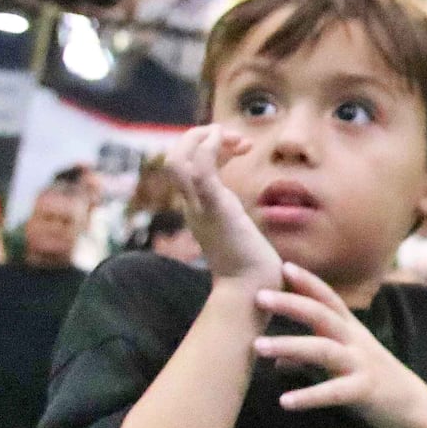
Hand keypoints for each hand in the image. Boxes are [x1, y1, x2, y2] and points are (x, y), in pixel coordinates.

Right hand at [166, 123, 279, 291]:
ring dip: (205, 137)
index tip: (239, 147)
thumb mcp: (236, 230)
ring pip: (178, 159)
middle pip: (173, 157)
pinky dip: (211, 149)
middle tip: (238, 140)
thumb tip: (237, 205)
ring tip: (237, 139)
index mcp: (196, 208)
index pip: (186, 166)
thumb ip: (230, 213)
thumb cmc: (252, 267)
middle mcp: (192, 206)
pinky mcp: (215, 210)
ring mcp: (199, 208)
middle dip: (202, 136)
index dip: (206, 146)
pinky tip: (236, 146)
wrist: (253, 291)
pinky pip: (201, 171)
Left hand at [254, 264, 426, 427]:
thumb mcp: (340, 364)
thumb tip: (276, 361)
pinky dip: (309, 396)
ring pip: (324, 350)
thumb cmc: (370, 381)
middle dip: (291, 303)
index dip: (308, 281)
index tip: (283, 265)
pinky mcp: (364, 391)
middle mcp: (355, 341)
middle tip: (258, 296)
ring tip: (257, 346)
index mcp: (349, 330)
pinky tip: (284, 401)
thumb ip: (307, 359)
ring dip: (290, 345)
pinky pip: (334, 392)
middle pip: (323, 315)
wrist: (411, 408)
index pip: (328, 299)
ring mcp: (361, 364)